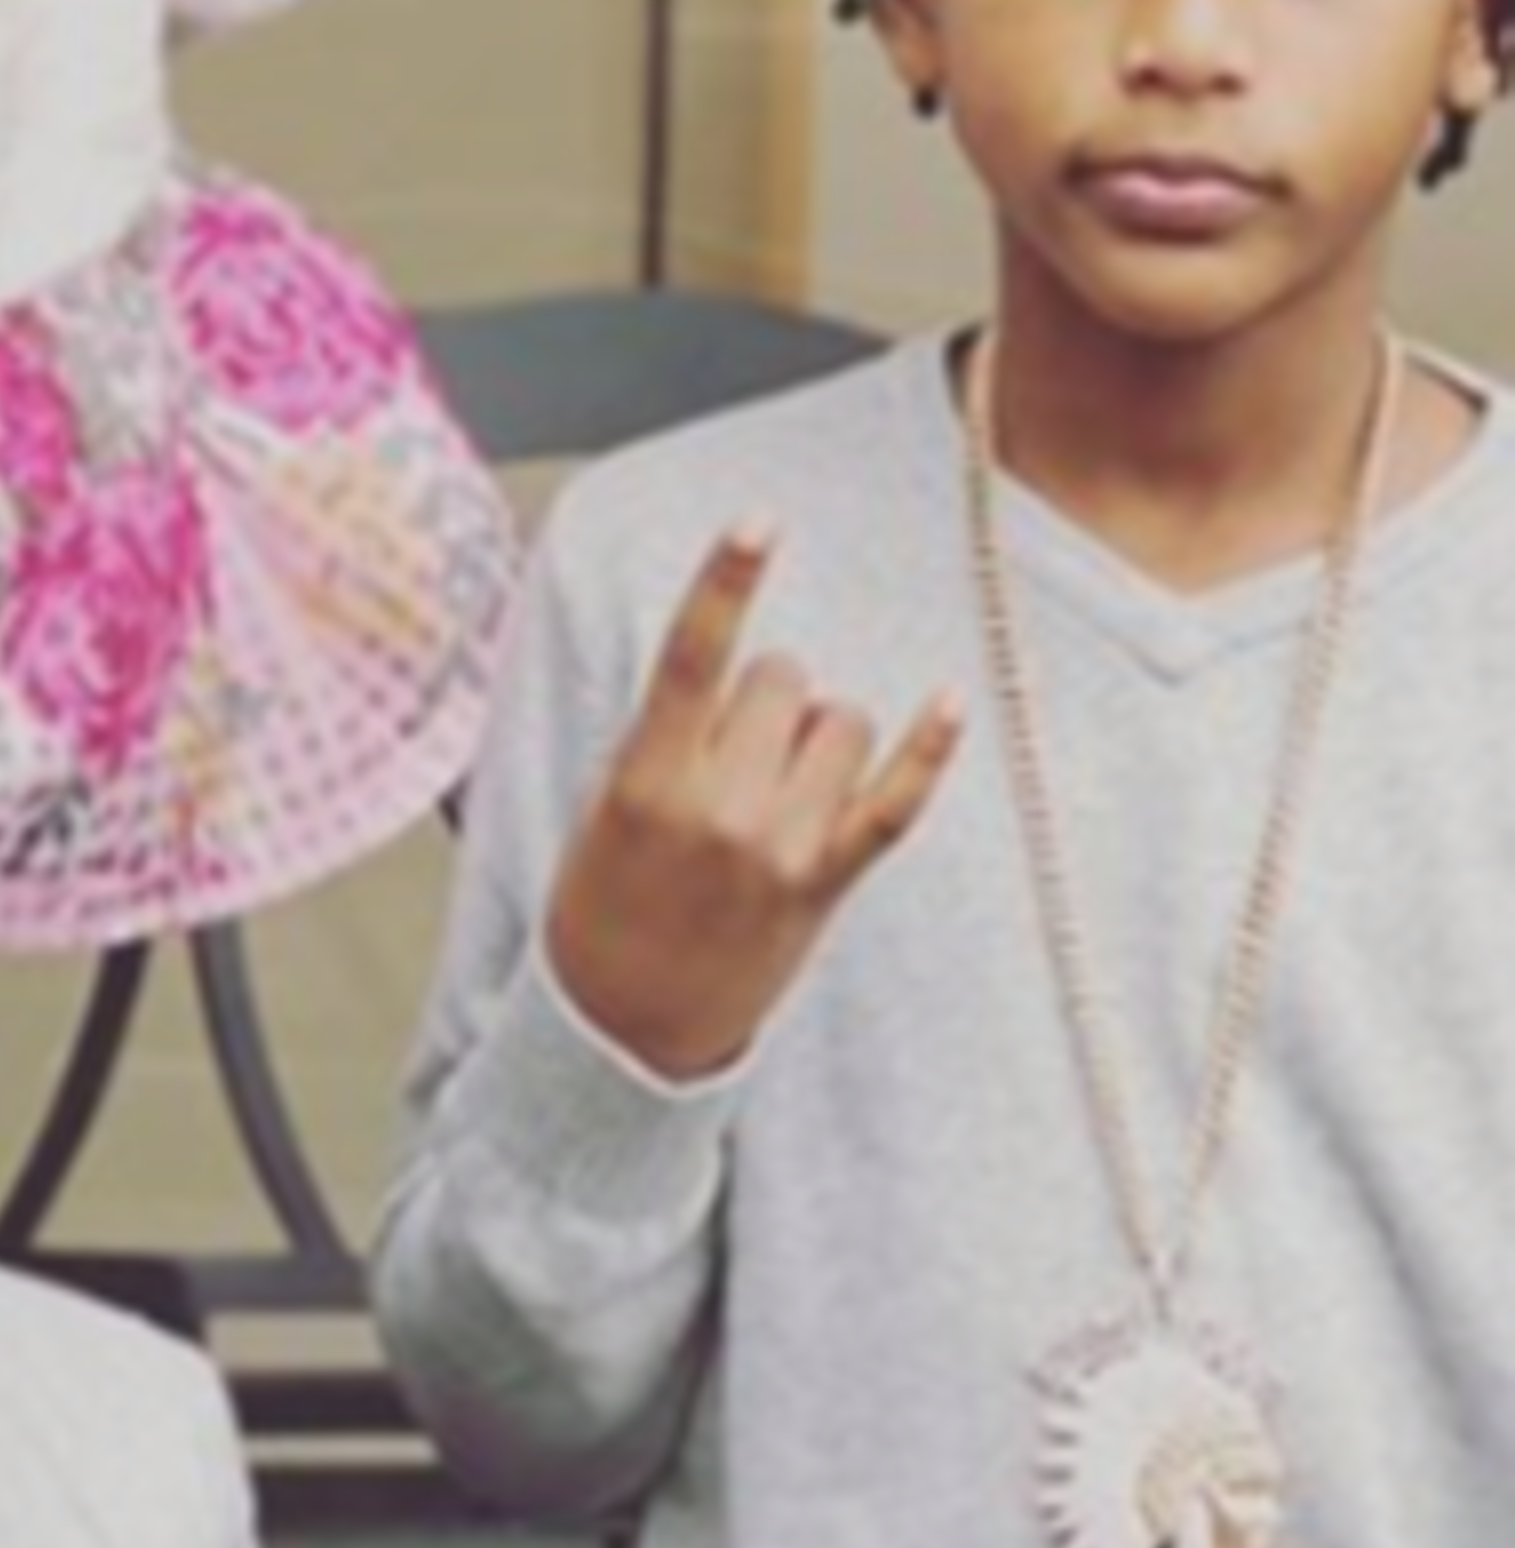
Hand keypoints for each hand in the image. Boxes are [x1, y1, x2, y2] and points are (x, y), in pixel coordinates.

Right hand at [543, 524, 958, 1078]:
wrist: (622, 1027)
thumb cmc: (601, 902)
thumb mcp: (602, 807)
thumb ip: (663, 738)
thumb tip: (733, 671)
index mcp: (648, 781)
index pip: (692, 658)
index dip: (726, 581)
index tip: (760, 520)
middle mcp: (721, 810)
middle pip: (780, 677)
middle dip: (762, 690)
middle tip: (725, 749)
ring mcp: (780, 849)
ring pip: (837, 721)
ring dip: (814, 729)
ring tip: (771, 783)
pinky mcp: (825, 884)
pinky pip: (892, 802)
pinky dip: (924, 749)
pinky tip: (947, 701)